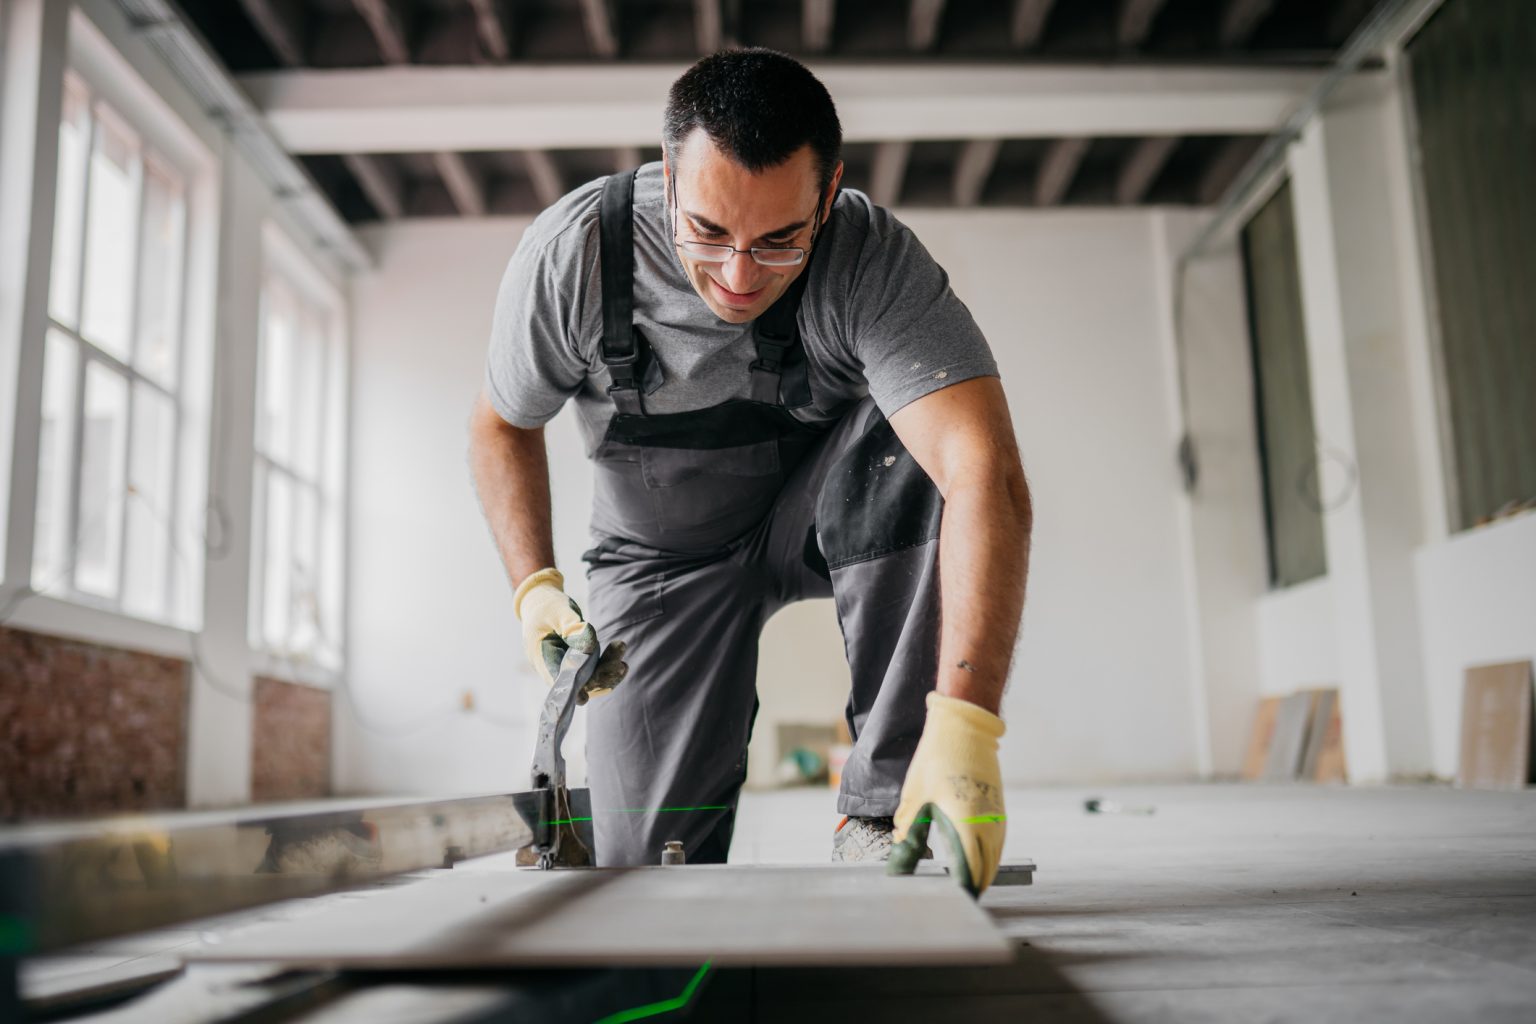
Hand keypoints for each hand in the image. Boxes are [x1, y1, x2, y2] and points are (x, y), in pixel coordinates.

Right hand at [513, 568, 627, 701]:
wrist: (543, 602)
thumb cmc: (546, 607)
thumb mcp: (557, 612)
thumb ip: (572, 628)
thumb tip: (590, 644)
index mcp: (542, 658)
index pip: (557, 682)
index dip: (570, 692)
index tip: (584, 696)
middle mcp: (555, 668)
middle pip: (579, 684)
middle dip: (600, 677)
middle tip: (620, 666)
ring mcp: (569, 667)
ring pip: (591, 679)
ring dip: (608, 669)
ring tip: (620, 649)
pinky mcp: (580, 662)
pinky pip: (596, 669)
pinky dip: (608, 662)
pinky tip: (619, 650)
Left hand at [887, 692, 1006, 895]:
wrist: (966, 726)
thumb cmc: (938, 757)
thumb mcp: (916, 795)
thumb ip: (908, 828)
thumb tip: (898, 852)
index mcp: (966, 822)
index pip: (968, 870)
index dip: (960, 890)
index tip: (950, 903)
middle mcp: (987, 823)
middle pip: (985, 870)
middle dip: (971, 887)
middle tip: (954, 901)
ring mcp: (996, 816)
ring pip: (994, 858)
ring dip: (981, 874)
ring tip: (964, 887)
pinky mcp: (998, 808)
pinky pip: (997, 843)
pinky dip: (988, 857)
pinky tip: (975, 861)